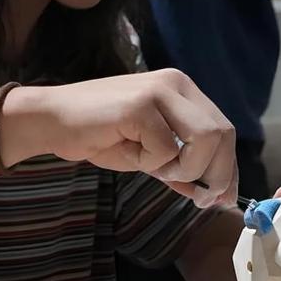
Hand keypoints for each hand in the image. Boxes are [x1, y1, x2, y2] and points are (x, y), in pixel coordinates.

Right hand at [41, 69, 236, 207]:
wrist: (51, 121)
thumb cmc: (101, 137)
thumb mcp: (151, 157)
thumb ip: (184, 170)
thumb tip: (216, 195)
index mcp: (184, 91)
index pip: (224, 130)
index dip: (228, 167)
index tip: (224, 197)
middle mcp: (177, 84)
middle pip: (222, 133)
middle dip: (216, 173)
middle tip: (199, 197)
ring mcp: (159, 90)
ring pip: (204, 139)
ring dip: (185, 167)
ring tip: (154, 168)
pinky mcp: (140, 105)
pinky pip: (166, 149)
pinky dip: (150, 163)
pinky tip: (127, 151)